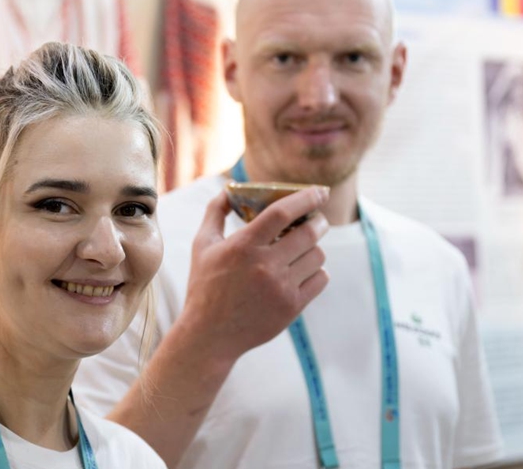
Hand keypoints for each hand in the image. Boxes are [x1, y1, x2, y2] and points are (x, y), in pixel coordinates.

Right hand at [181, 186, 330, 361]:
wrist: (210, 335)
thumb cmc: (205, 286)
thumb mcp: (202, 245)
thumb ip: (215, 212)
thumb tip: (229, 189)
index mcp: (243, 246)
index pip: (282, 212)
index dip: (305, 198)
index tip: (319, 192)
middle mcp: (264, 265)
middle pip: (308, 233)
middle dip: (318, 222)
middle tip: (316, 221)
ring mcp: (280, 288)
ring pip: (317, 256)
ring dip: (315, 247)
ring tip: (304, 248)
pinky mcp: (292, 307)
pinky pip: (320, 279)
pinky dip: (316, 271)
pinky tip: (303, 270)